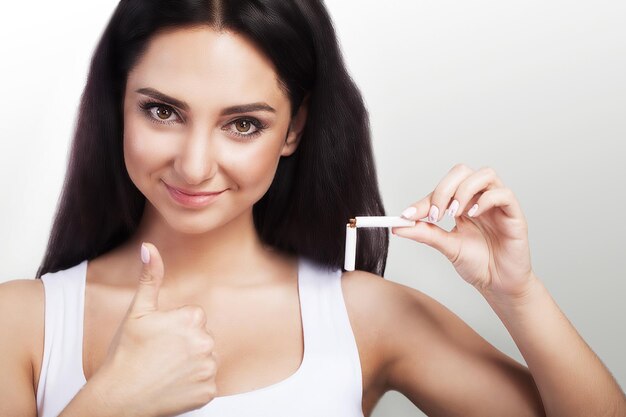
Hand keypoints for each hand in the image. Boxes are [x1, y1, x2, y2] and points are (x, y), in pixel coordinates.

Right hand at [90, 243, 217, 416]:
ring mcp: (208, 368)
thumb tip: (149, 247)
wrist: (119, 398)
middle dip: (185, 345)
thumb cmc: (125, 353)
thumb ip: (149, 278)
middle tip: (160, 356)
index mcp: (192, 318)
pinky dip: (194, 386)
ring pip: (205, 359)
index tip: (158, 339)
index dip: (175, 328)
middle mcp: (206, 342)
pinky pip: (207, 383)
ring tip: (166, 371)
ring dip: (191, 365)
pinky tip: (174, 386)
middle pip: (202, 338)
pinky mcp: (209, 392)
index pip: (194, 318)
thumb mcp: (137, 312)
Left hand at [392, 164, 534, 298]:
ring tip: (455, 214)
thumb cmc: (478, 264)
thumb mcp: (447, 247)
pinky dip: (485, 200)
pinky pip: (504, 194)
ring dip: (464, 191)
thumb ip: (425, 234)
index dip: (424, 199)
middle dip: (444, 190)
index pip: (442, 188)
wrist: (499, 285)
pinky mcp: (514, 214)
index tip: (407, 215)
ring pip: (485, 174)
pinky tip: (473, 215)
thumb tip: (398, 226)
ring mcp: (498, 204)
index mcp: (463, 204)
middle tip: (435, 214)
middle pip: (462, 171)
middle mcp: (480, 199)